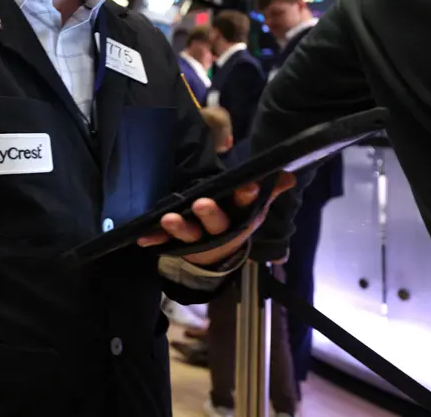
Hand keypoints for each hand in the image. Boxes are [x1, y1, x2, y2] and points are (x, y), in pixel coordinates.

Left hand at [137, 172, 296, 266]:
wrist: (219, 255)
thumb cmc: (236, 221)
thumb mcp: (252, 207)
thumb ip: (268, 189)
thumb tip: (288, 174)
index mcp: (241, 217)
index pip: (246, 205)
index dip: (247, 197)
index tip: (247, 186)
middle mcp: (221, 229)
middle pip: (217, 222)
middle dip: (209, 213)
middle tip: (201, 203)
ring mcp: (199, 239)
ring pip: (190, 234)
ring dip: (179, 227)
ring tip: (168, 218)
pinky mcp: (180, 244)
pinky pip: (165, 242)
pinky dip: (155, 240)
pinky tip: (143, 238)